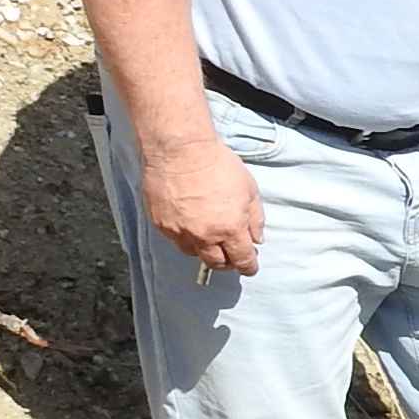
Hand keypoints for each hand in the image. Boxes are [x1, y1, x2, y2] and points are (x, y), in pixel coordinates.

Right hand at [142, 134, 263, 275]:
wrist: (180, 150)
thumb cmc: (217, 164)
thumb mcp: (249, 190)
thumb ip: (255, 219)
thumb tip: (256, 239)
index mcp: (230, 229)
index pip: (242, 260)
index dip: (248, 267)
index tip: (250, 267)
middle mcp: (204, 236)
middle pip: (217, 263)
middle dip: (228, 263)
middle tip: (232, 255)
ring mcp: (180, 232)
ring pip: (195, 254)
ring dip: (206, 251)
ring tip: (211, 240)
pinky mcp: (162, 224)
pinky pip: (176, 240)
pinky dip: (186, 239)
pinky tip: (191, 227)